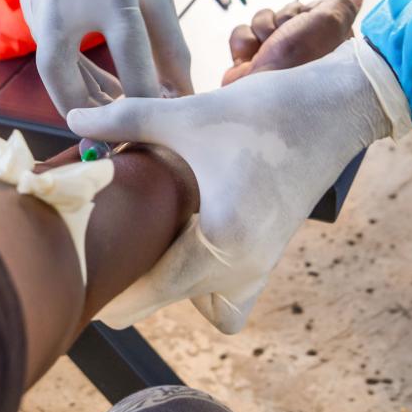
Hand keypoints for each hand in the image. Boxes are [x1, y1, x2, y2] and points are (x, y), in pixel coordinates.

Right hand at [22, 0, 193, 113]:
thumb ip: (170, 45)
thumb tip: (180, 95)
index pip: (128, 55)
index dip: (143, 95)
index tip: (157, 122)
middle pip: (61, 72)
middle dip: (83, 108)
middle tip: (110, 134)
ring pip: (49, 64)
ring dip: (77, 91)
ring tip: (110, 110)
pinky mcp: (28, 1)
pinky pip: (46, 46)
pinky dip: (69, 68)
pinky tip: (94, 81)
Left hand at [70, 38, 392, 331]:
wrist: (337, 108)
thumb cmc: (269, 112)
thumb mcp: (191, 115)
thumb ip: (127, 119)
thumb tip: (73, 118)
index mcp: (223, 242)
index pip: (151, 292)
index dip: (109, 292)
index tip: (75, 284)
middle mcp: (244, 267)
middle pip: (169, 300)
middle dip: (133, 283)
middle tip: (96, 250)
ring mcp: (261, 266)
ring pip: (202, 303)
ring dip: (172, 284)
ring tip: (143, 240)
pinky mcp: (270, 255)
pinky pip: (228, 292)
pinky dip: (204, 278)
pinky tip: (183, 232)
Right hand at [222, 0, 363, 85]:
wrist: (262, 104)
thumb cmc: (300, 65)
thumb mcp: (328, 25)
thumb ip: (342, 6)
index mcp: (328, 44)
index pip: (317, 9)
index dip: (310, 10)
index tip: (311, 21)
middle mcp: (304, 51)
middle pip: (288, 12)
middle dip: (283, 20)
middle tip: (286, 40)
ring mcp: (275, 59)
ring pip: (263, 20)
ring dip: (262, 31)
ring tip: (267, 54)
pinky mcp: (251, 64)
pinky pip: (243, 35)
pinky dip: (244, 44)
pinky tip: (250, 61)